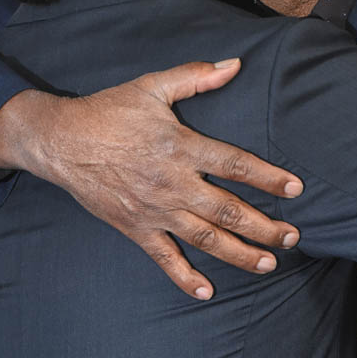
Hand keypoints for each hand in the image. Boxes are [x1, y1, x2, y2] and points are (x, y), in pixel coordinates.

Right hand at [0, 59, 301, 298]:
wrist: (61, 140)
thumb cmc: (109, 110)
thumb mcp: (153, 86)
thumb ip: (196, 76)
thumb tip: (234, 64)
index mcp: (182, 148)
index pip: (235, 165)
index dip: (268, 177)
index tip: (295, 188)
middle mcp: (174, 183)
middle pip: (229, 210)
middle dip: (264, 226)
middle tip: (293, 237)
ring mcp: (155, 210)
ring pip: (206, 238)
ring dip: (240, 253)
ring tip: (268, 264)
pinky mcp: (136, 228)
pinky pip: (165, 258)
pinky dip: (186, 278)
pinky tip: (207, 292)